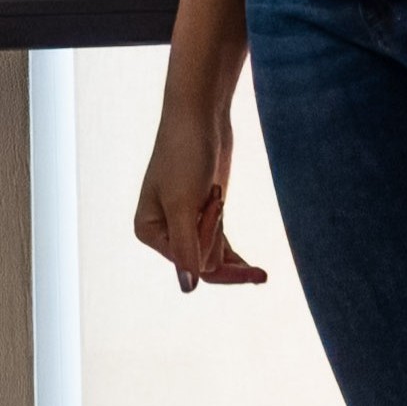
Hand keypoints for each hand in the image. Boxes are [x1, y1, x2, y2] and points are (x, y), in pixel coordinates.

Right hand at [133, 95, 268, 290]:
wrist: (201, 116)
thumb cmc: (185, 154)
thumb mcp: (183, 203)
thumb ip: (186, 247)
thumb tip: (189, 289)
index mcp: (147, 232)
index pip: (186, 261)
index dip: (206, 238)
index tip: (212, 200)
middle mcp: (163, 233)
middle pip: (202, 261)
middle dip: (213, 230)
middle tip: (211, 191)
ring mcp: (185, 226)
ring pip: (215, 256)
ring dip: (220, 226)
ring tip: (214, 190)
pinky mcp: (205, 218)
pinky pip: (222, 250)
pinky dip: (238, 259)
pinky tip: (259, 275)